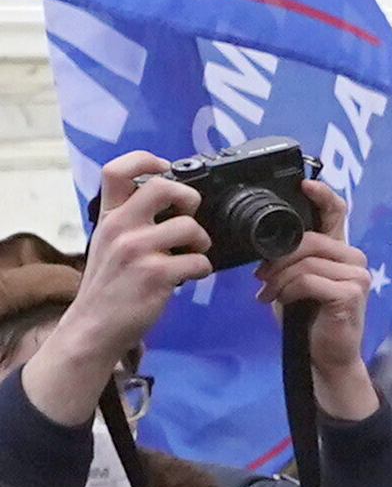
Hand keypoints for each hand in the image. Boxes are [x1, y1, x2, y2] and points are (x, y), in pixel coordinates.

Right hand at [19, 156, 206, 428]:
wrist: (93, 327)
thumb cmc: (108, 286)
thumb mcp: (107, 244)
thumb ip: (128, 221)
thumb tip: (167, 204)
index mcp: (108, 218)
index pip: (115, 171)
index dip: (145, 159)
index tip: (165, 166)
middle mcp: (120, 228)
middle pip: (162, 188)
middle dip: (189, 197)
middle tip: (191, 215)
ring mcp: (137, 251)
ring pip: (191, 227)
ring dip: (202, 241)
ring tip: (193, 253)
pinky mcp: (156, 275)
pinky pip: (198, 261)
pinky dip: (203, 268)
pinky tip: (191, 275)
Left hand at [257, 178, 380, 419]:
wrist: (324, 357)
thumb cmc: (308, 319)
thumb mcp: (293, 281)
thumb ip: (289, 258)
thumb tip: (265, 242)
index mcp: (339, 251)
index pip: (337, 213)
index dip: (322, 195)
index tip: (303, 183)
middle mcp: (354, 260)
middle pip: (310, 239)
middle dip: (278, 258)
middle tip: (262, 278)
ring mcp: (357, 277)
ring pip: (306, 261)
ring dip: (280, 278)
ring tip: (270, 294)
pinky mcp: (352, 294)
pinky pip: (310, 280)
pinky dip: (290, 290)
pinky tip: (281, 302)